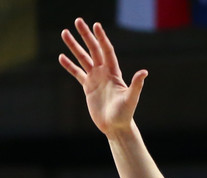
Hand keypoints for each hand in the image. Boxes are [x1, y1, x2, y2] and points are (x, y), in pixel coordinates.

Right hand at [59, 18, 146, 137]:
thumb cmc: (125, 113)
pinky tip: (61, 57)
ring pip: (83, 58)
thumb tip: (144, 72)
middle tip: (78, 21)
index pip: (106, 50)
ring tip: (64, 33)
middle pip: (93, 49)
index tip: (95, 25)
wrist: (116, 126)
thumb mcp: (131, 99)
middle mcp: (104, 72)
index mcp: (113, 72)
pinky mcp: (88, 87)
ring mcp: (95, 79)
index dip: (101, 38)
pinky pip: (77, 73)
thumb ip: (136, 85)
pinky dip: (70, 66)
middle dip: (86, 35)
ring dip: (74, 46)